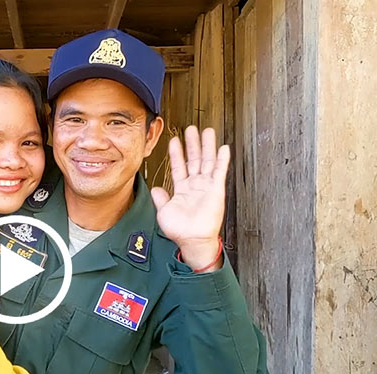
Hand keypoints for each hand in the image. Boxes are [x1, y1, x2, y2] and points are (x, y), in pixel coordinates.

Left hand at [150, 126, 228, 271]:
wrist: (192, 240)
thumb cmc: (180, 230)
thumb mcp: (164, 212)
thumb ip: (160, 198)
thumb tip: (155, 188)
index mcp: (182, 189)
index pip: (178, 166)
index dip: (176, 153)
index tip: (174, 140)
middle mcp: (194, 185)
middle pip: (194, 159)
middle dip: (192, 143)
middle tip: (191, 128)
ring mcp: (206, 186)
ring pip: (207, 161)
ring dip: (207, 146)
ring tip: (207, 131)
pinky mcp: (216, 190)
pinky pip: (219, 172)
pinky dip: (222, 160)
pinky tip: (223, 148)